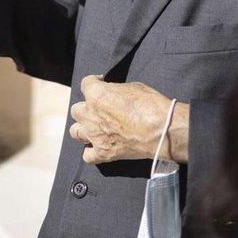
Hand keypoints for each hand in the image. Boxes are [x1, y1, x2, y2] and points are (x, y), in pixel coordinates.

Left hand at [68, 75, 189, 163]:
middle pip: (76, 110)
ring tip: (94, 127)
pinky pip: (87, 155)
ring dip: (83, 128)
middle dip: (86, 107)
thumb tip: (114, 94)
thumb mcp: (134, 87)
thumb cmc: (151, 105)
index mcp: (96, 94)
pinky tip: (98, 146)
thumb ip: (117, 90)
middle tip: (99, 109)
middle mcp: (90, 115)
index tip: (101, 83)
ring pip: (75, 131)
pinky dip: (90, 151)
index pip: (85, 84)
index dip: (94, 82)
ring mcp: (95, 135)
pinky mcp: (103, 153)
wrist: (162, 130)